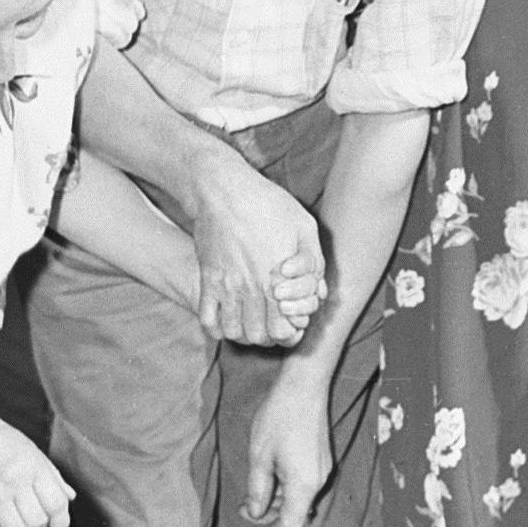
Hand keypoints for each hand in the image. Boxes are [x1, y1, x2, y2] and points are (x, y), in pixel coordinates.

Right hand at [188, 160, 325, 349]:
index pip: (283, 330)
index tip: (291, 321)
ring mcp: (226, 286)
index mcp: (278, 278)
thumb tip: (319, 291)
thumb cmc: (269, 204)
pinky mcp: (207, 279)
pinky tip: (228, 317)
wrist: (223, 189)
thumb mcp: (305, 226)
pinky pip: (208, 319)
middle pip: (259, 336)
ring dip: (244, 334)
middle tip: (273, 323)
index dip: (290, 332)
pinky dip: (217, 327)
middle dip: (269, 336)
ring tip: (253, 322)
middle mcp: (251, 287)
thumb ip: (314, 262)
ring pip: (234, 332)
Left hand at [242, 361, 337, 526]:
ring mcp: (323, 470)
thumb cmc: (279, 418)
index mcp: (303, 485)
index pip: (290, 524)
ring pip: (300, 499)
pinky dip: (287, 488)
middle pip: (296, 514)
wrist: (304, 387)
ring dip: (278, 501)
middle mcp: (318, 481)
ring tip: (254, 491)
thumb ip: (258, 490)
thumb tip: (255, 513)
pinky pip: (305, 485)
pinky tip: (271, 476)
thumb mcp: (259, 457)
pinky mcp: (322, 460)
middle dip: (270, 516)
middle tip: (245, 507)